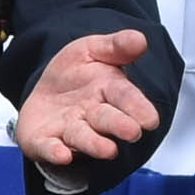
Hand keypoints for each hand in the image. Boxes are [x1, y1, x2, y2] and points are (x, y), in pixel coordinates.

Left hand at [13, 29, 159, 176]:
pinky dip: (54, 151)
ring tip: (108, 150)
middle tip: (133, 132)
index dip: (138, 107)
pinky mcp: (44, 140)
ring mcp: (68, 129)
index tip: (150, 119)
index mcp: (108, 90)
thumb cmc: (75, 74)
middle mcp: (91, 114)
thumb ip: (116, 46)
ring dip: (94, 144)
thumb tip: (140, 39)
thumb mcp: (92, 50)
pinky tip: (62, 155)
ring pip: (82, 137)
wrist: (46, 91)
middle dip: (120, 125)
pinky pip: (48, 147)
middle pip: (107, 119)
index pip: (125, 97)